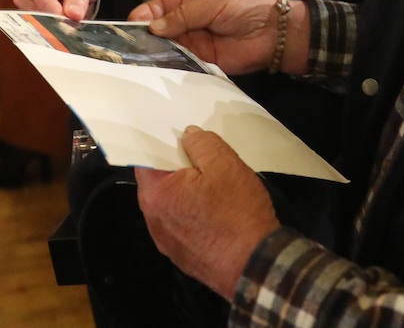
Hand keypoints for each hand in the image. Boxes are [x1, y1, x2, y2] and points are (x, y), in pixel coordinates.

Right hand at [130, 0, 280, 74]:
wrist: (272, 33)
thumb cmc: (242, 7)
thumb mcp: (209, 3)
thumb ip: (181, 16)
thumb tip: (153, 27)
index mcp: (186, 0)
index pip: (157, 6)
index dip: (144, 15)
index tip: (130, 26)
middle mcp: (185, 21)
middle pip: (157, 29)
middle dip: (144, 36)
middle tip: (128, 47)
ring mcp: (192, 42)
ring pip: (165, 47)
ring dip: (153, 53)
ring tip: (136, 60)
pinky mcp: (200, 62)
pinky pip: (180, 63)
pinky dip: (168, 66)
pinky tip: (156, 70)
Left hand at [135, 126, 278, 299]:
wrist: (256, 267)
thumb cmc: (238, 214)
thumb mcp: (225, 165)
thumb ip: (202, 143)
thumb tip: (188, 136)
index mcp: (155, 194)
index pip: (147, 159)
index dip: (163, 144)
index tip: (180, 138)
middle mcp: (153, 220)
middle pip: (159, 183)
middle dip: (179, 170)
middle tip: (205, 162)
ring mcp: (167, 242)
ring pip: (172, 205)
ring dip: (187, 194)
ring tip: (215, 190)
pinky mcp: (182, 257)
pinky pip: (182, 226)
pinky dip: (194, 216)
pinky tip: (217, 215)